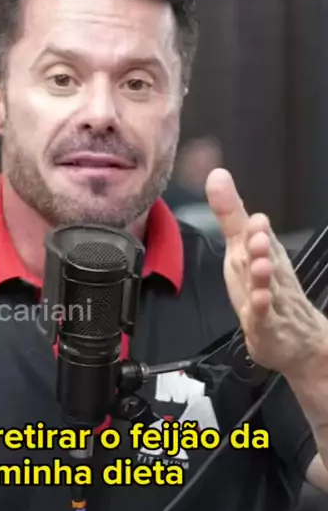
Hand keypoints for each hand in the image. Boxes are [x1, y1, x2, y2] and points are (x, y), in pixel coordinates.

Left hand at [205, 168, 326, 374]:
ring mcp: (271, 301)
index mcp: (264, 252)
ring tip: (259, 265)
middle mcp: (270, 273)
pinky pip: (264, 318)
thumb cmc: (265, 286)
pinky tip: (257, 302)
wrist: (293, 336)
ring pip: (267, 287)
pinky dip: (261, 311)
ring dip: (263, 276)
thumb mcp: (242, 247)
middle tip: (257, 233)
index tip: (256, 219)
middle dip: (261, 246)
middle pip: (266, 258)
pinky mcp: (267, 326)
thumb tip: (216, 175)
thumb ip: (230, 213)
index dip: (257, 229)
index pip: (260, 238)